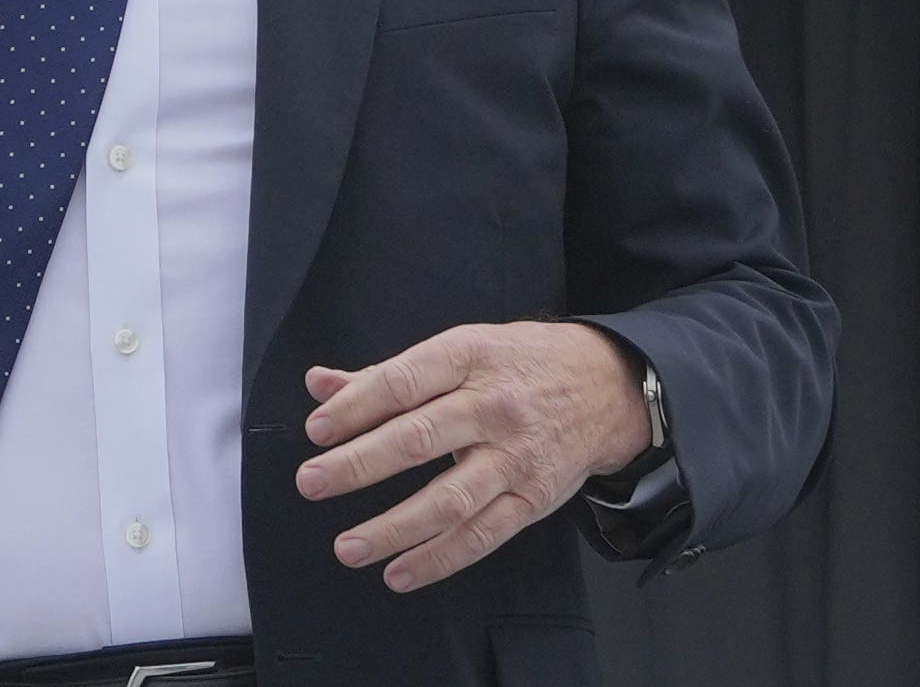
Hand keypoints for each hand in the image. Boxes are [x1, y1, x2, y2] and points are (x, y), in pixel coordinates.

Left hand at [293, 322, 650, 591]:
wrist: (607, 387)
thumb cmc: (516, 364)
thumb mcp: (458, 348)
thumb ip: (386, 373)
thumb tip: (319, 384)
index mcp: (468, 358)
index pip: (402, 383)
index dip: (356, 407)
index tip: (316, 431)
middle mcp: (493, 407)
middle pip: (420, 440)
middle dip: (360, 465)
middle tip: (312, 482)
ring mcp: (517, 457)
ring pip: (451, 499)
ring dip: (394, 527)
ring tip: (348, 546)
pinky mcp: (534, 499)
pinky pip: (483, 536)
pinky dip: (440, 558)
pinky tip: (399, 571)